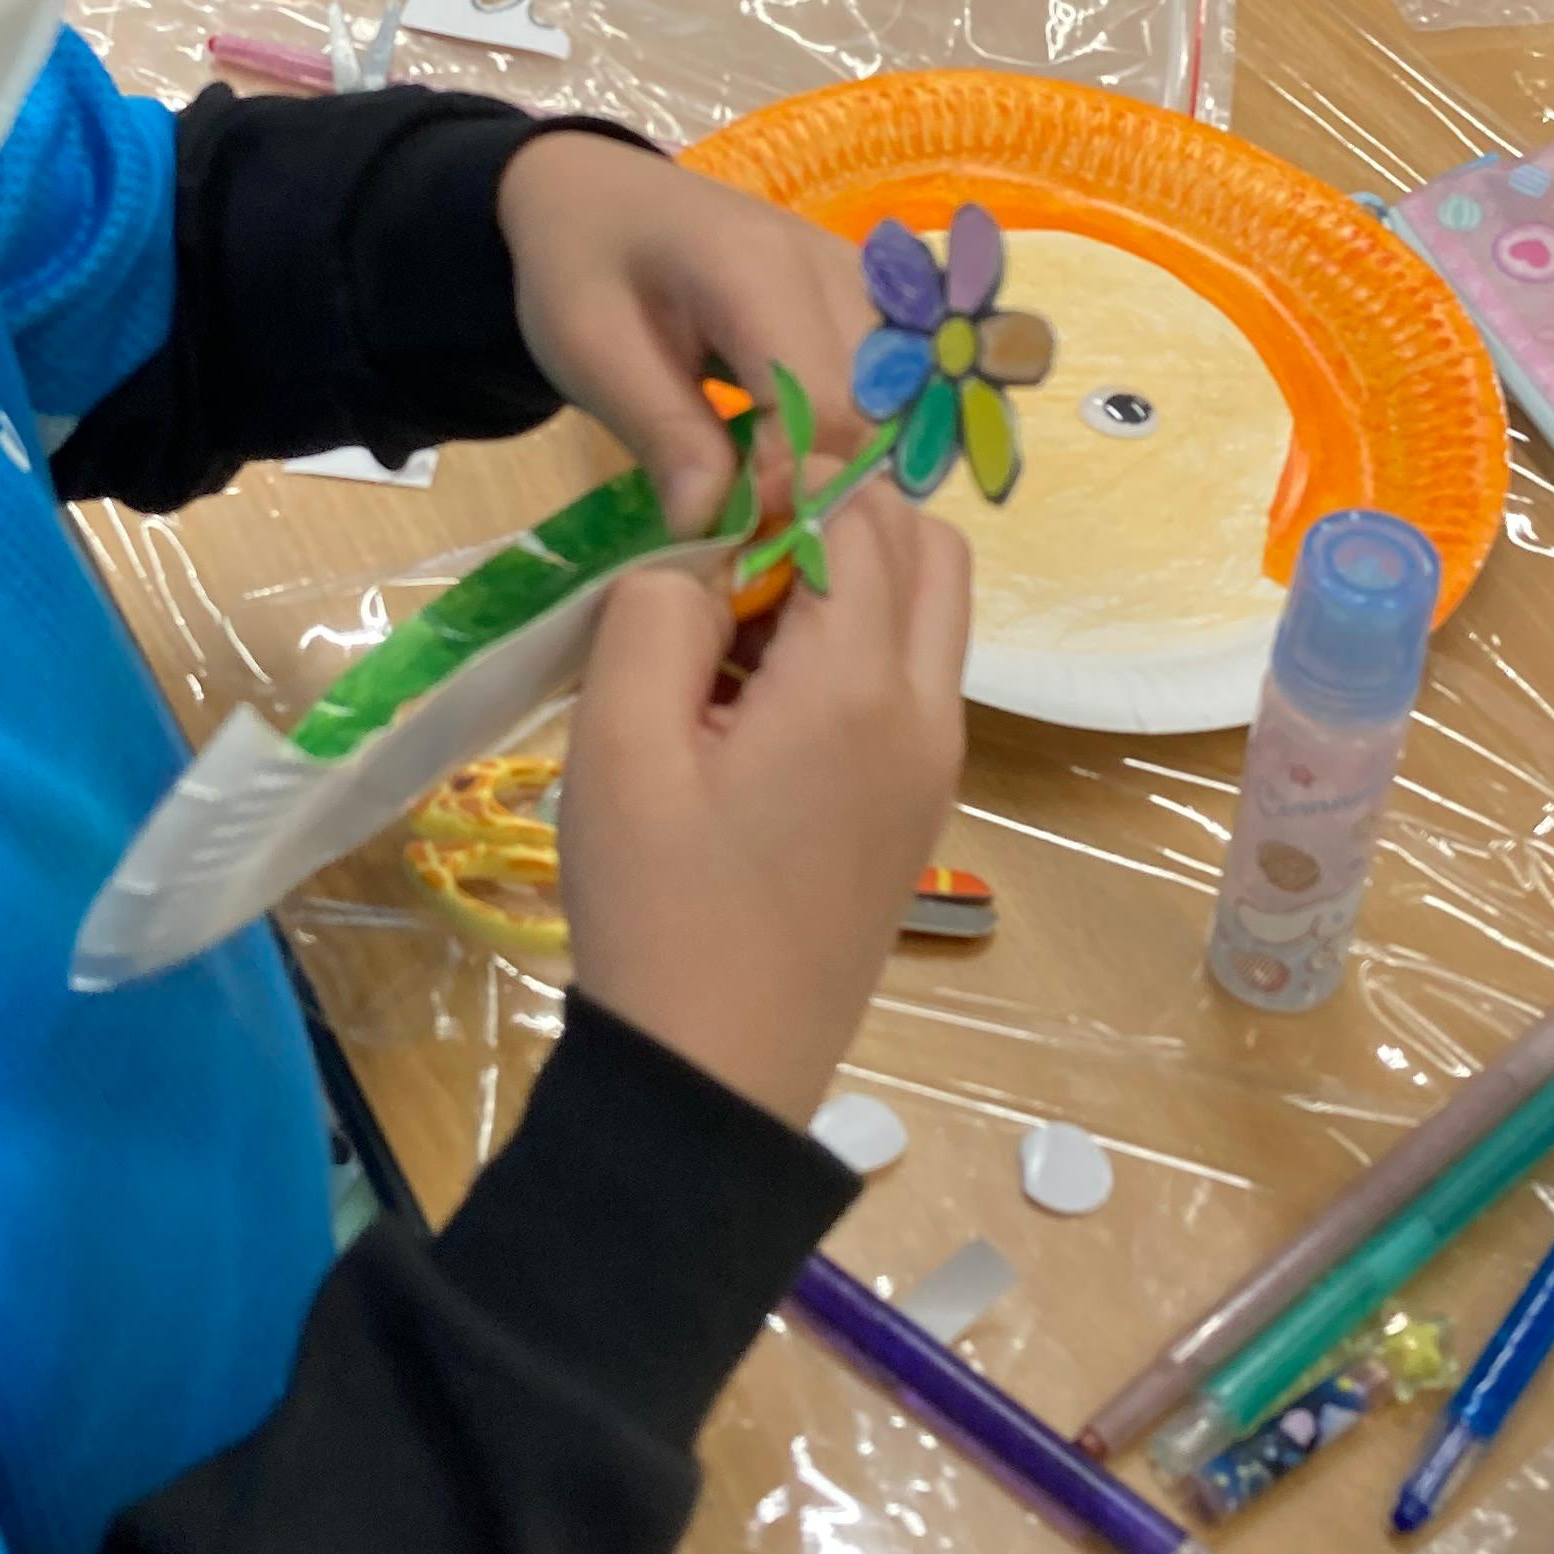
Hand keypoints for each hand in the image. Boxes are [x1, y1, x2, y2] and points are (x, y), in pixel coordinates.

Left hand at [498, 133, 870, 534]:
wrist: (592, 195)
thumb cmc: (581, 268)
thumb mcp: (590, 352)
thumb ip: (662, 435)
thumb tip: (714, 532)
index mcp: (755, 271)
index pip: (822, 407)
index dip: (790, 484)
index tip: (735, 528)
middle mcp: (833, 265)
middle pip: (877, 409)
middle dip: (826, 482)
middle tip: (756, 522)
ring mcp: (863, 276)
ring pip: (902, 400)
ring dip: (849, 460)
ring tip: (777, 489)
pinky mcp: (872, 293)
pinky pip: (899, 379)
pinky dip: (863, 430)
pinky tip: (805, 451)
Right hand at [557, 492, 971, 1127]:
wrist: (712, 1077)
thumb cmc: (657, 905)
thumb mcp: (618, 744)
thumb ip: (657, 612)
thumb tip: (703, 563)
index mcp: (859, 686)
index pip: (860, 510)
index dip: (786, 476)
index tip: (707, 504)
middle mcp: (926, 713)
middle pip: (928, 547)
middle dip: (838, 514)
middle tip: (732, 559)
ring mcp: (934, 766)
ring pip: (929, 613)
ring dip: (851, 582)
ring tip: (734, 636)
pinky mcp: (917, 808)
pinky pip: (912, 680)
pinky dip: (854, 649)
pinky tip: (753, 705)